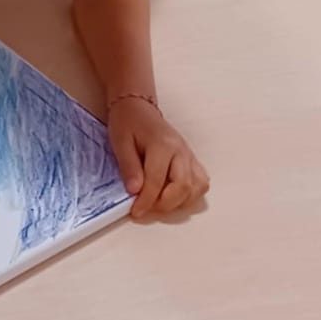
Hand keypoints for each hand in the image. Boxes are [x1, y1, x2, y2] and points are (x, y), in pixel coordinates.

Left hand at [108, 98, 209, 217]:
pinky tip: (172, 196)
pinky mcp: (192, 159)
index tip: (135, 212)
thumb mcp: (120, 142)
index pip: (157, 180)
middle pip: (183, 187)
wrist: (138, 107)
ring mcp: (190, 155)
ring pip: (197, 187)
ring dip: (179, 202)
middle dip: (164, 205)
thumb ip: (129, 166)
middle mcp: (181, 151)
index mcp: (163, 145)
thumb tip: (135, 191)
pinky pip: (200, 182)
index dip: (146, 200)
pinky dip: (190, 195)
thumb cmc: (127, 123)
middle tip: (145, 209)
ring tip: (157, 203)